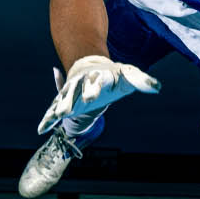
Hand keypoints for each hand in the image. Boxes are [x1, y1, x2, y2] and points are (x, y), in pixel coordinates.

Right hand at [36, 54, 160, 134]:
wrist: (93, 69)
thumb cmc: (113, 77)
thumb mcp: (128, 79)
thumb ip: (142, 82)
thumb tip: (158, 87)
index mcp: (97, 77)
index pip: (95, 82)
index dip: (93, 89)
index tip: (91, 97)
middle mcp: (81, 84)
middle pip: (75, 91)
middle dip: (71, 100)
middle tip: (67, 110)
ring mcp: (70, 93)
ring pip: (62, 100)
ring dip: (58, 108)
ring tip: (55, 117)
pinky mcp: (63, 102)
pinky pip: (52, 111)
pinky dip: (47, 120)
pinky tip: (41, 130)